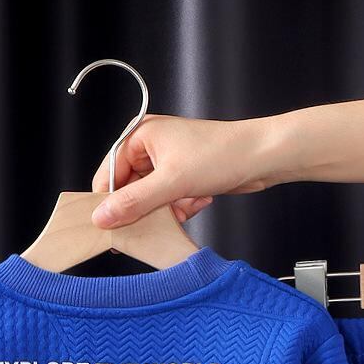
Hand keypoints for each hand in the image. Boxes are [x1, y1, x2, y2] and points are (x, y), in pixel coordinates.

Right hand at [90, 115, 271, 228]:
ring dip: (168, 210)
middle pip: (129, 190)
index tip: (111, 228)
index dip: (108, 202)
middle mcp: (149, 147)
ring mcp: (166, 163)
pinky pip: (168, 202)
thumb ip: (133, 202)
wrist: (261, 157)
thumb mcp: (171, 183)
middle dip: (146, 209)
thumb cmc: (220, 155)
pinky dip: (181, 207)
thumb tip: (102, 217)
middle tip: (159, 218)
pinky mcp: (181, 177)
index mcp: (139, 135)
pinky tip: (200, 198)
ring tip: (188, 202)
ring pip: (150, 201)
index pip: (108, 174)